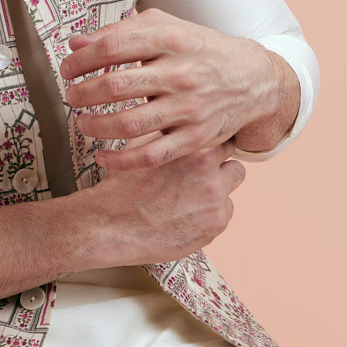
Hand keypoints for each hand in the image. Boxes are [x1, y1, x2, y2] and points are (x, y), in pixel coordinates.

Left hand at [59, 7, 283, 172]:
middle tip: (72, 97)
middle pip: (116, 85)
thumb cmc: (200, 50)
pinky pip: (153, 156)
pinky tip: (103, 157)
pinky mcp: (196, 138)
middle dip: (84, 94)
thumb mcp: (166, 27)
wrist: (253, 79)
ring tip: (83, 123)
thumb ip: (120, 32)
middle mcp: (181, 73)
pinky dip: (122, 161)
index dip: (82, 59)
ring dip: (96, 126)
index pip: (113, 48)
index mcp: (171, 40)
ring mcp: (190, 108)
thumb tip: (75, 43)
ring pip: (130, 124)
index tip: (68, 69)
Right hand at [77, 140, 246, 266]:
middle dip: (219, 167)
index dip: (211, 146)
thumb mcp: (141, 146)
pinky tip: (188, 215)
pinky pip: (225, 212)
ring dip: (218, 189)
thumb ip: (166, 133)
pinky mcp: (216, 224)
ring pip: (231, 188)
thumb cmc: (123, 185)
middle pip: (234, 161)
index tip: (204, 153)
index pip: (222, 139)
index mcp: (194, 148)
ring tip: (194, 196)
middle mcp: (210, 171)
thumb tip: (176, 121)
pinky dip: (210, 213)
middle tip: (201, 176)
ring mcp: (216, 199)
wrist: (112, 225)